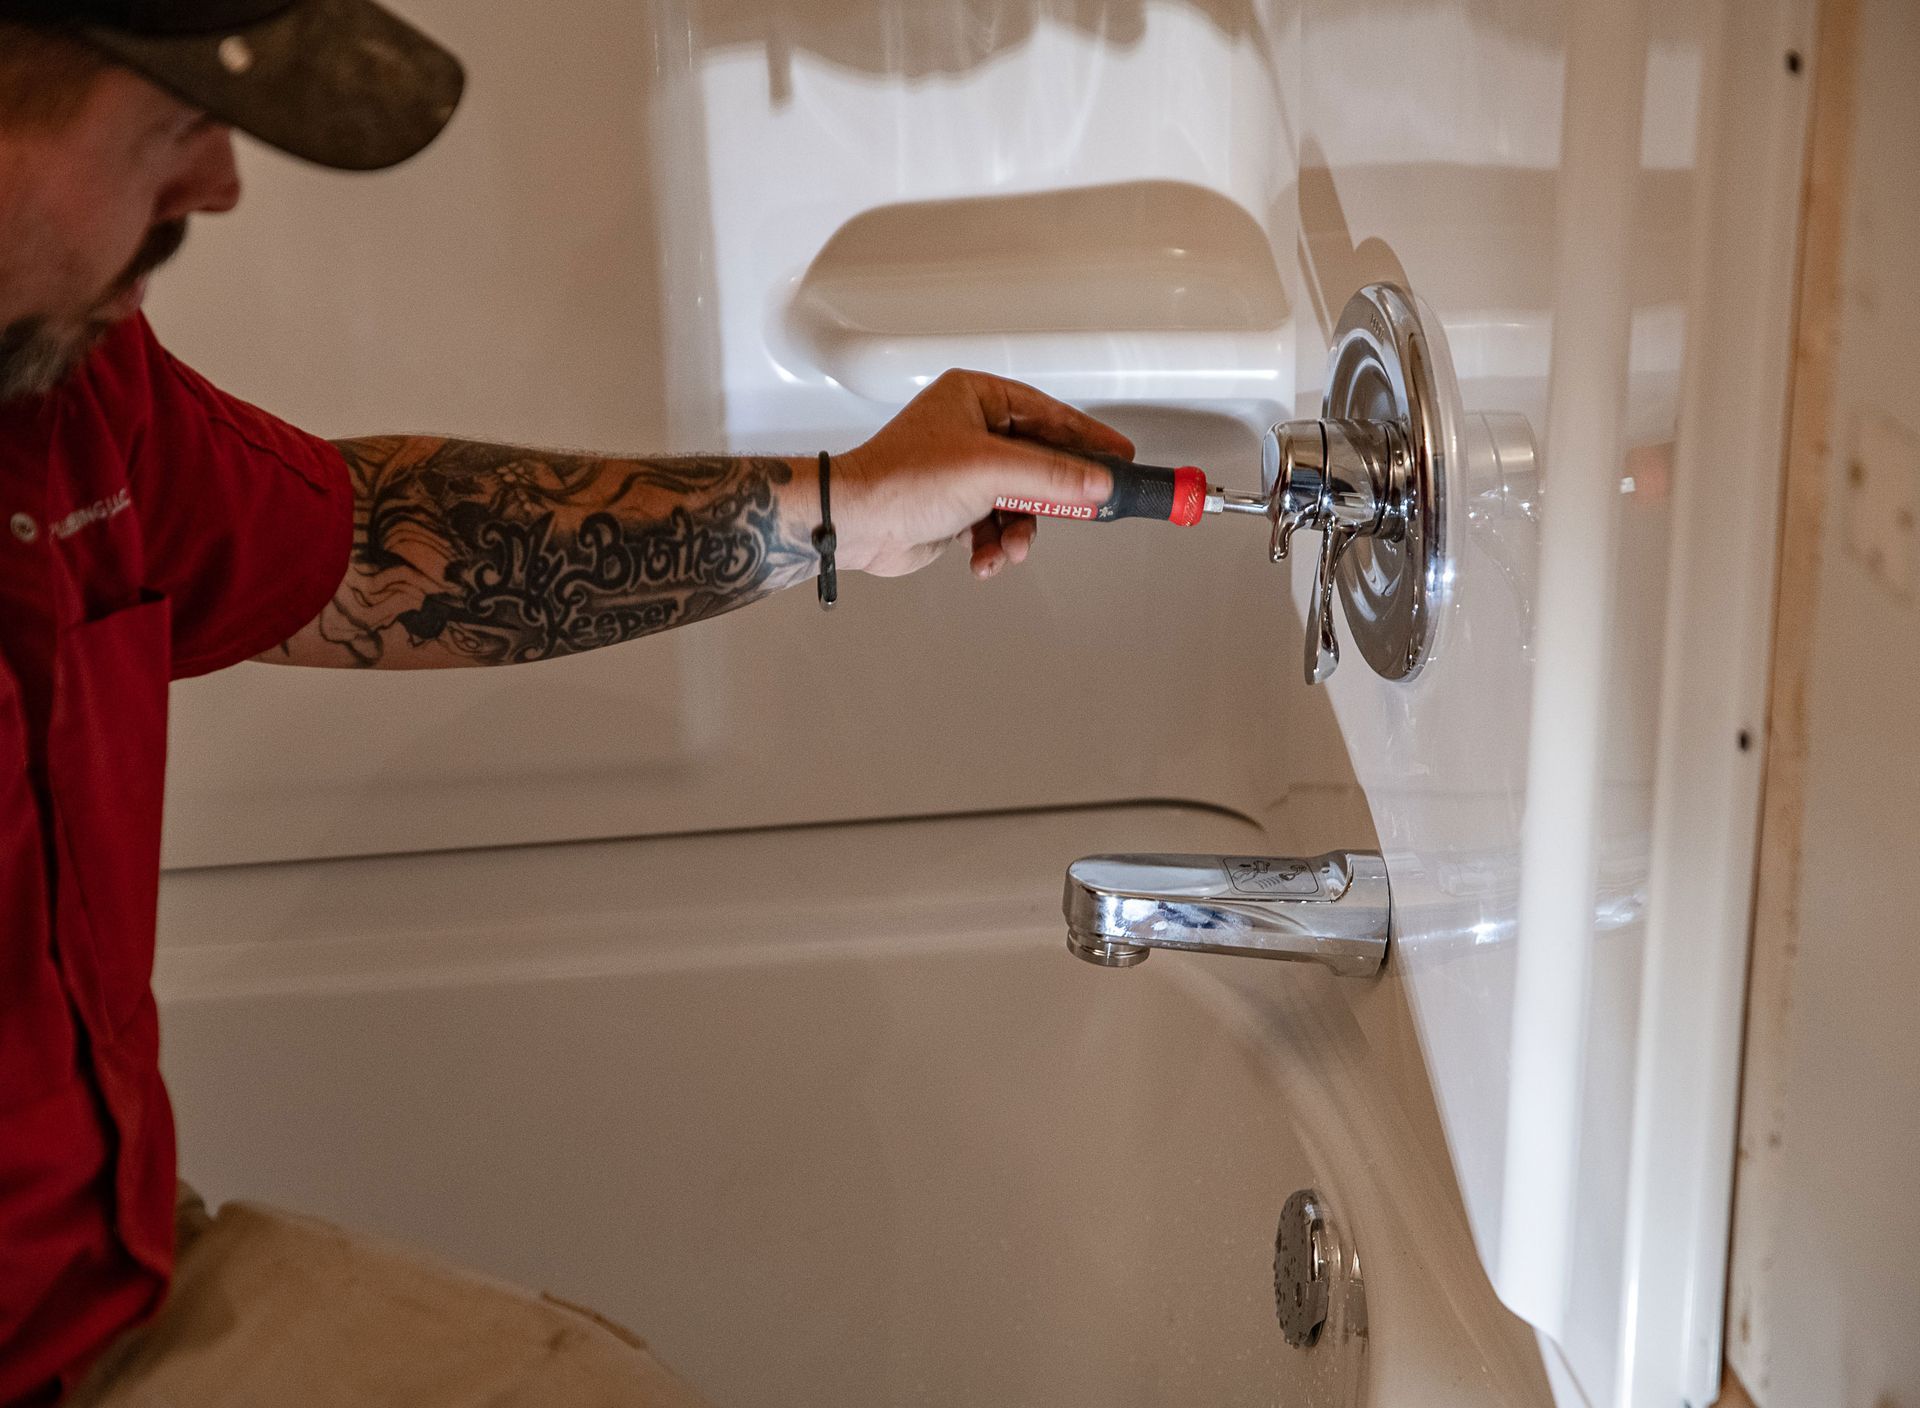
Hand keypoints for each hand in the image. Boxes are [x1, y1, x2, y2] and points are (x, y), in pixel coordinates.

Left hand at [830, 369, 1134, 578]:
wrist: (857, 525)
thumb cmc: (900, 480)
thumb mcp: (990, 470)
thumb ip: (1051, 475)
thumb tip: (1096, 481)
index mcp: (976, 397)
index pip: (1048, 414)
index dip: (1086, 438)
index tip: (1118, 456)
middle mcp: (970, 429)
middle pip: (1038, 461)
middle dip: (1048, 496)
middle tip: (1081, 508)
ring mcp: (964, 470)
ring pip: (1020, 500)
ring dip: (1020, 530)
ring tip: (1012, 546)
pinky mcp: (957, 507)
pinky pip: (998, 525)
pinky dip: (996, 545)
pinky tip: (985, 557)